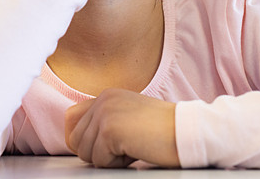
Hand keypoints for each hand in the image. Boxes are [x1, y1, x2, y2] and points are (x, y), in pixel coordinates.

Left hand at [64, 88, 178, 167]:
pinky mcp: (110, 130)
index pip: (71, 119)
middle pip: (76, 139)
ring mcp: (105, 113)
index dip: (82, 139)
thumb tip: (79, 142)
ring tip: (133, 147)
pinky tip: (137, 151)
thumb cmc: (165, 130)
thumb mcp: (129, 117)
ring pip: (85, 153)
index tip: (104, 147)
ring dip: (109, 159)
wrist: (188, 131)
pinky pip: (99, 161)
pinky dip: (118, 164)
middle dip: (97, 152)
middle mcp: (103, 100)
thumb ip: (105, 122)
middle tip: (126, 148)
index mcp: (107, 95)